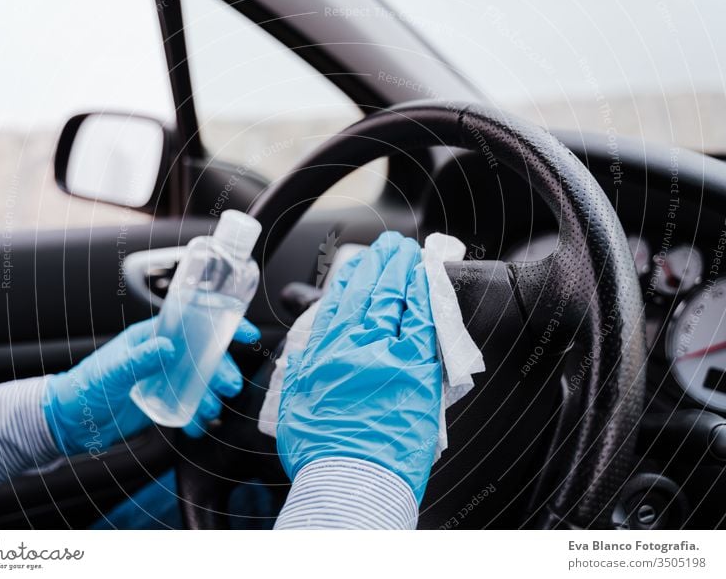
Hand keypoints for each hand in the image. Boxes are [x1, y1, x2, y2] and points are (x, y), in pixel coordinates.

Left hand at [43, 317, 258, 455]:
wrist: (69, 422)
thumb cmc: (85, 388)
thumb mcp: (112, 372)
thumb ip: (139, 359)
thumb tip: (168, 347)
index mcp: (153, 337)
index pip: (194, 323)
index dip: (223, 326)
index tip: (245, 334)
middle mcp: (163, 354)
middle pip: (205, 356)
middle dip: (222, 370)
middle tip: (229, 387)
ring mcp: (165, 377)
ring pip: (201, 381)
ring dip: (212, 395)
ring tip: (211, 411)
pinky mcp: (163, 400)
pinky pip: (189, 404)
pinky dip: (196, 415)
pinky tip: (197, 426)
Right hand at [277, 231, 441, 502]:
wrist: (351, 482)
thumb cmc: (321, 450)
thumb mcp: (299, 401)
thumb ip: (307, 365)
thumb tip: (312, 344)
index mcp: (327, 352)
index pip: (342, 302)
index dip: (353, 276)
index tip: (361, 261)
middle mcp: (357, 347)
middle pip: (372, 294)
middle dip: (383, 264)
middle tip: (392, 245)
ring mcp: (391, 357)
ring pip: (399, 303)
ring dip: (405, 274)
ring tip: (410, 255)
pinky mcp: (420, 374)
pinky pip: (426, 328)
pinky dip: (426, 302)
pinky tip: (429, 287)